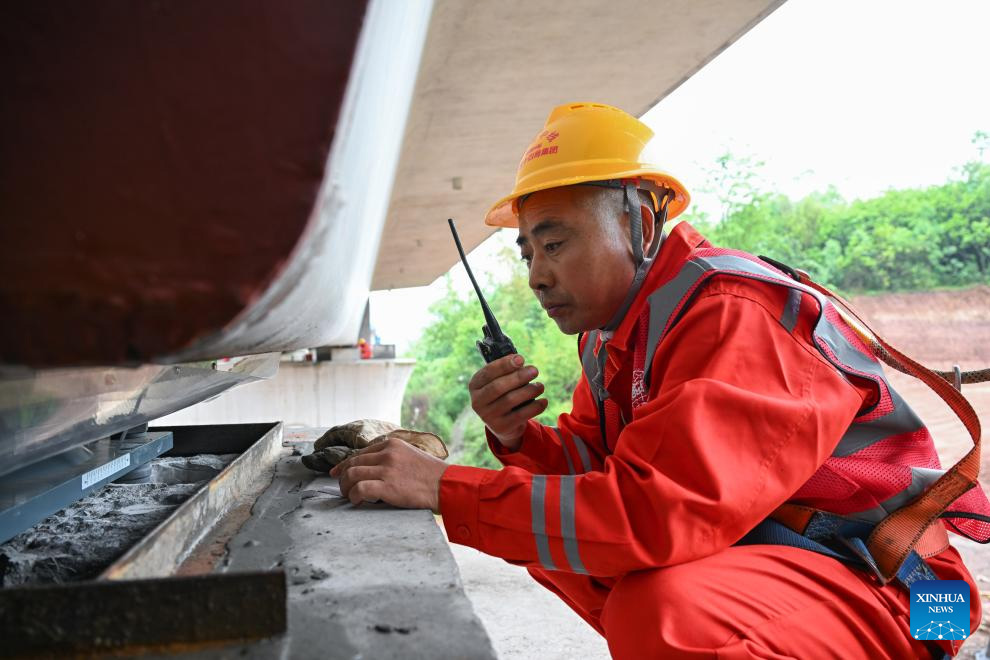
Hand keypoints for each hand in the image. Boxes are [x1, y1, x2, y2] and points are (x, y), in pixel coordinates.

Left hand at [329, 436, 447, 509]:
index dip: (346, 464)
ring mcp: (387, 469)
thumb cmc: (432, 475)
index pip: (361, 453)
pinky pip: (359, 489)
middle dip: (343, 476)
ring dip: (346, 487)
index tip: (338, 472)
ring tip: (349, 496)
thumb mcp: (412, 455)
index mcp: (392, 444)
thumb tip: (374, 467)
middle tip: (342, 488)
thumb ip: (394, 457)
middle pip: (353, 463)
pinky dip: (354, 496)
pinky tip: (357, 501)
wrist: (447, 486)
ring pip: (352, 475)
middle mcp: (387, 454)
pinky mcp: (387, 486)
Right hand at [468, 354, 548, 450]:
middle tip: (534, 370)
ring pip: (510, 400)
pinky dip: (535, 407)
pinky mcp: (501, 427)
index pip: (488, 372)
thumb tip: (520, 361)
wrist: (502, 424)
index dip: (504, 364)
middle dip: (518, 377)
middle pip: (498, 386)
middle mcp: (477, 401)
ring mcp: (488, 416)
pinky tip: (543, 401)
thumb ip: (506, 372)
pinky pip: (521, 415)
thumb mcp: (499, 382)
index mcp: (475, 385)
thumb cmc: (502, 395)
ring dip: (529, 391)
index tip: (521, 359)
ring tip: (540, 386)